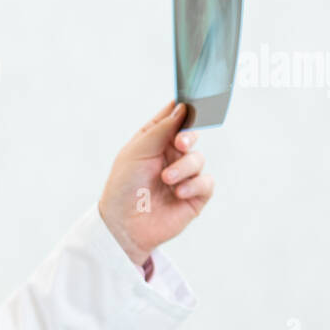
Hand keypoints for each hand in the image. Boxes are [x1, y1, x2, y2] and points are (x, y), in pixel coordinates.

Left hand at [97, 101, 213, 266]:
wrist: (123, 224)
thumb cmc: (124, 186)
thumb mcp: (137, 151)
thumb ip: (160, 129)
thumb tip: (182, 108)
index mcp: (155, 142)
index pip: (173, 119)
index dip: (183, 110)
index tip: (189, 105)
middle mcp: (170, 156)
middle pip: (191, 135)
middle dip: (188, 137)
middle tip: (180, 144)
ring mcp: (183, 176)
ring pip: (198, 159)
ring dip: (183, 168)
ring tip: (166, 179)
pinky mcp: (194, 196)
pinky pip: (206, 183)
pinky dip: (194, 185)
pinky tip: (178, 192)